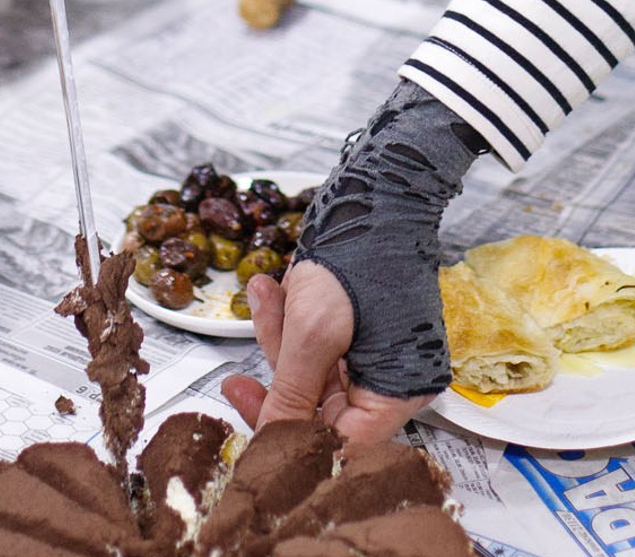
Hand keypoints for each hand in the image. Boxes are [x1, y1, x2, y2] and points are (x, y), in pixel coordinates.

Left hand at [220, 265, 430, 445]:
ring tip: (263, 297)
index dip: (294, 440)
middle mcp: (388, 378)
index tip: (255, 427)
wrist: (376, 189)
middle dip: (278, 381)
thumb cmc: (362, 253)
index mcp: (397, 391)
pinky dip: (287, 319)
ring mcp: (371, 351)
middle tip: (237, 383)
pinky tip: (270, 290)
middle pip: (321, 411)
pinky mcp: (352, 327)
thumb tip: (271, 444)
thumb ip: (292, 393)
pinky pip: (311, 342)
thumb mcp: (315, 332)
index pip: (342, 442)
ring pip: (308, 373)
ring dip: (277, 339)